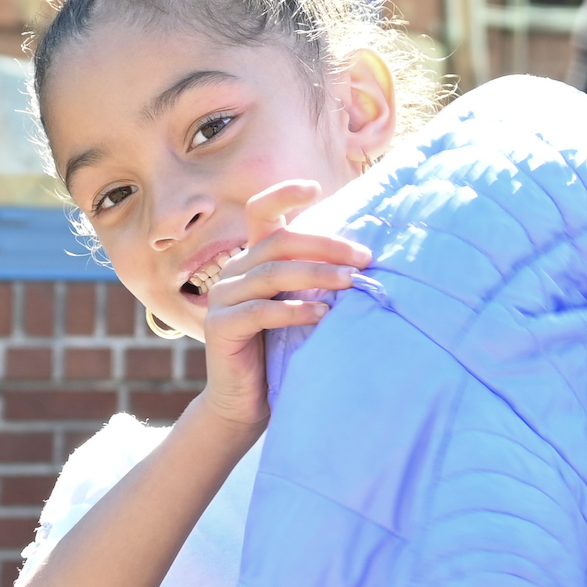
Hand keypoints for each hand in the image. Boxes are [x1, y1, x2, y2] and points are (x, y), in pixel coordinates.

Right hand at [198, 180, 370, 429]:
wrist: (248, 400)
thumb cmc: (283, 350)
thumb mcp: (302, 305)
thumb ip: (318, 279)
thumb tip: (366, 258)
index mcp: (253, 259)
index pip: (260, 212)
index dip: (283, 195)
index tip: (315, 186)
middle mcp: (234, 271)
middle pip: (279, 242)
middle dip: (325, 245)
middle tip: (364, 258)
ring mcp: (223, 298)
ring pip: (272, 273)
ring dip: (316, 275)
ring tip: (351, 283)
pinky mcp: (220, 327)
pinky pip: (260, 311)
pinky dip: (294, 311)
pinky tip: (323, 315)